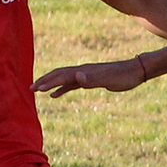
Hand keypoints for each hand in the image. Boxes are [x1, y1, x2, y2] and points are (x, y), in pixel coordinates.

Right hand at [31, 56, 149, 97]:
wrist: (136, 71)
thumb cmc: (124, 76)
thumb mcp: (109, 79)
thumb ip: (92, 79)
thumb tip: (76, 76)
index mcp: (84, 71)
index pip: (61, 76)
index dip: (48, 82)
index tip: (36, 89)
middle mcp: (82, 71)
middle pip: (58, 75)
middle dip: (44, 81)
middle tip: (30, 88)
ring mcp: (86, 75)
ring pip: (63, 79)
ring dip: (50, 84)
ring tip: (37, 90)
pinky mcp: (90, 80)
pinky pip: (71, 84)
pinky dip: (61, 89)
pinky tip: (55, 95)